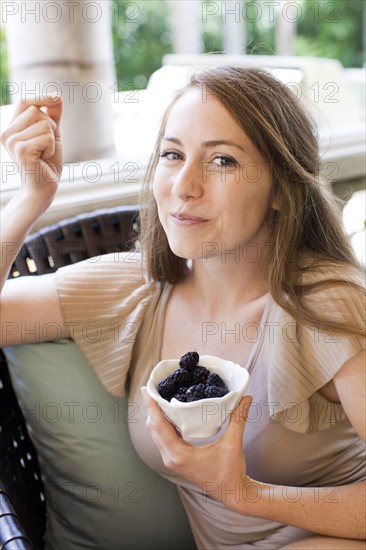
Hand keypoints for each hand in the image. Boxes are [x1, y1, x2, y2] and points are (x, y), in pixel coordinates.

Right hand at [1, 94, 63, 204]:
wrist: (43, 189)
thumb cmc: (46, 164)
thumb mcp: (51, 136)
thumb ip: (52, 117)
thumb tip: (57, 96)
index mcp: (12, 128)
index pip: (24, 102)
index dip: (41, 97)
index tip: (57, 97)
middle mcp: (8, 133)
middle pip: (37, 111)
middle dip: (50, 126)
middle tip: (46, 147)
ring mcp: (12, 141)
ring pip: (44, 123)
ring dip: (51, 140)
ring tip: (44, 154)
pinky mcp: (21, 150)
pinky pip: (47, 136)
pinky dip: (51, 148)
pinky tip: (43, 159)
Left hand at [142, 387, 252, 511]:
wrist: (232, 493)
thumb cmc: (231, 471)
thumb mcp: (233, 443)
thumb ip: (238, 418)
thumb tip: (245, 397)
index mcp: (180, 454)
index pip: (159, 425)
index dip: (151, 406)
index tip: (146, 389)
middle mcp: (171, 458)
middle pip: (153, 428)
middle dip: (151, 407)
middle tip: (152, 387)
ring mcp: (172, 460)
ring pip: (156, 434)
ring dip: (155, 415)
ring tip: (158, 396)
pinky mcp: (176, 460)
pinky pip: (163, 438)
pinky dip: (162, 424)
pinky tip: (169, 413)